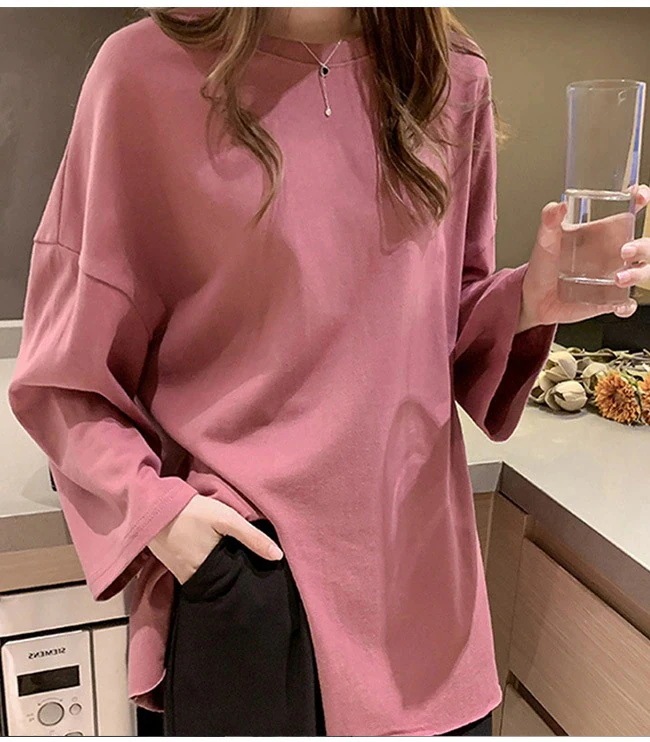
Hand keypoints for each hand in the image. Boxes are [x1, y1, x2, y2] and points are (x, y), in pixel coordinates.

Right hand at [147, 495, 283, 583]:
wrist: (155, 507)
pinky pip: (197, 575)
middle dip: (236, 579)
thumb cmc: (193, 511)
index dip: (249, 579)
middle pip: (224, 584)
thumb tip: (278, 557)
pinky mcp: (175, 569)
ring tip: (235, 563)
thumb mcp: (226, 518)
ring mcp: (183, 576)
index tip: (263, 575)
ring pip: (211, 580)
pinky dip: (208, 569)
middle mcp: (196, 579)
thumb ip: (252, 537)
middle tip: (249, 567)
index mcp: (211, 571)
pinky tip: (215, 558)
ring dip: (222, 574)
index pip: (237, 583)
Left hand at [518, 185, 649, 332]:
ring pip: (644, 272)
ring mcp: (614, 277)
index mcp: (603, 234)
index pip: (631, 212)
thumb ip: (549, 223)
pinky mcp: (608, 300)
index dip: (641, 201)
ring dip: (639, 274)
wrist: (533, 299)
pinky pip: (627, 304)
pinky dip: (627, 306)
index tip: (640, 197)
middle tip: (626, 251)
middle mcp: (613, 254)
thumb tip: (556, 206)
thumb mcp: (545, 242)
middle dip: (644, 247)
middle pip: (645, 246)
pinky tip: (619, 306)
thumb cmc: (543, 267)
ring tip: (619, 279)